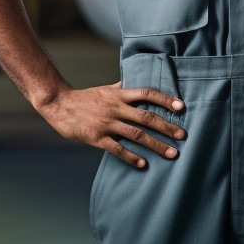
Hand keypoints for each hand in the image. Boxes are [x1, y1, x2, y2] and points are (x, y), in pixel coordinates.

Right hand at [40, 82, 186, 167]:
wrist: (60, 104)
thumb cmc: (86, 97)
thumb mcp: (107, 89)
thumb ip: (123, 86)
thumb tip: (137, 78)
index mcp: (119, 94)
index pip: (147, 94)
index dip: (165, 99)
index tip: (181, 106)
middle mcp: (116, 107)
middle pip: (146, 117)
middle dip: (166, 127)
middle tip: (183, 135)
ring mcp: (107, 123)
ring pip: (136, 134)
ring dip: (156, 144)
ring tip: (172, 153)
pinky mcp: (97, 138)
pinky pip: (117, 149)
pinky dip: (131, 157)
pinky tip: (143, 164)